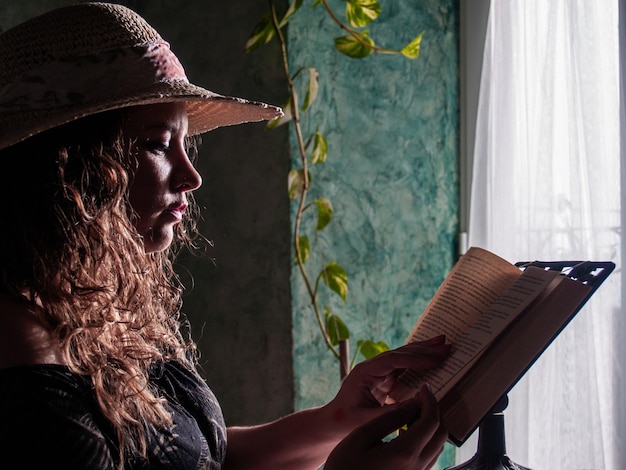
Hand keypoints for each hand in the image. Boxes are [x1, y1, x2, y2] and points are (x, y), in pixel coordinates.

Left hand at [323, 335, 449, 432]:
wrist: (332, 424)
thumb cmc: (344, 422)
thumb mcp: (366, 420)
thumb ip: (390, 413)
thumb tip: (417, 403)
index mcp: (365, 372)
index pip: (394, 360)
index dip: (416, 359)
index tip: (435, 358)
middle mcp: (372, 368)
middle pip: (401, 353)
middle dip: (424, 349)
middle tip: (446, 344)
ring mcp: (378, 372)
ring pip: (403, 356)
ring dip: (423, 351)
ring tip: (442, 343)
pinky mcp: (383, 379)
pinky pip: (404, 367)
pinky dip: (419, 362)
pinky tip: (431, 357)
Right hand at [324, 384, 446, 469]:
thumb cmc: (344, 465)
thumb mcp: (362, 436)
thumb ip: (390, 418)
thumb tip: (413, 404)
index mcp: (404, 453)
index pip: (431, 420)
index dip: (429, 400)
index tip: (423, 387)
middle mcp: (416, 467)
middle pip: (440, 433)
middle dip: (434, 411)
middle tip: (420, 397)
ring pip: (437, 446)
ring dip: (431, 426)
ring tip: (413, 412)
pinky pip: (428, 457)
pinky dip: (425, 439)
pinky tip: (407, 432)